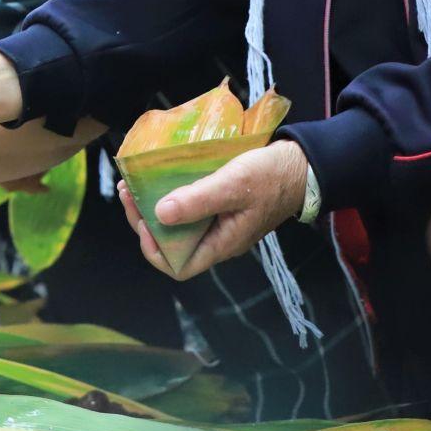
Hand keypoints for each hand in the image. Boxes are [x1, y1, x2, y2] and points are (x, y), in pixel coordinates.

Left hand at [116, 139, 309, 280]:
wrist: (302, 164)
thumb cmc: (272, 177)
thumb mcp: (233, 185)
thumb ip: (198, 201)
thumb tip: (158, 215)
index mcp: (222, 244)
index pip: (179, 267)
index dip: (154, 251)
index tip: (142, 221)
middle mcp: (217, 238)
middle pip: (171, 244)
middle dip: (143, 220)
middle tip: (128, 191)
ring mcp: (217, 222)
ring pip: (176, 224)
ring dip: (152, 206)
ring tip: (134, 182)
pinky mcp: (218, 204)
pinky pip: (186, 207)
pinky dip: (168, 195)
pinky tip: (157, 177)